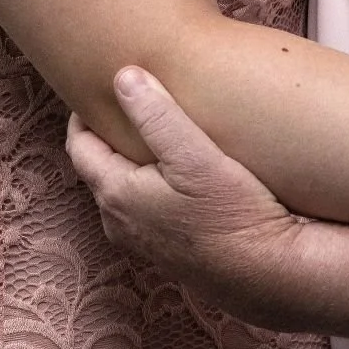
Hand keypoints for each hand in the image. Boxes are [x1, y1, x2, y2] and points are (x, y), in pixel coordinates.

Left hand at [66, 67, 320, 327]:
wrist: (269, 273)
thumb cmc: (233, 212)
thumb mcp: (194, 154)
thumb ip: (156, 114)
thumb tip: (122, 75)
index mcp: (115, 194)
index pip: (80, 146)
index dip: (85, 115)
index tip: (99, 87)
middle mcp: (119, 223)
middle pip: (100, 168)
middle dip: (109, 136)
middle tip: (128, 105)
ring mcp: (142, 242)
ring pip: (123, 191)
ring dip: (131, 163)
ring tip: (155, 135)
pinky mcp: (167, 253)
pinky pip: (145, 210)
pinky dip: (150, 186)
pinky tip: (179, 176)